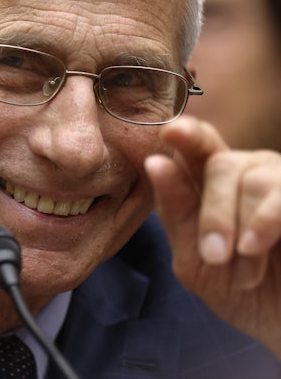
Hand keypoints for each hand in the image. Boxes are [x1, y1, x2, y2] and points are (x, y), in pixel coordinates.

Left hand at [145, 116, 280, 358]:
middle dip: (214, 214)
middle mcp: (249, 171)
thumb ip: (176, 214)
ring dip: (243, 227)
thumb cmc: (239, 291)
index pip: (198, 145)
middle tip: (214, 256)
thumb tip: (156, 162)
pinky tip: (255, 249)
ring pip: (254, 179)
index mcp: (212, 182)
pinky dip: (266, 223)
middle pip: (221, 164)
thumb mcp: (196, 261)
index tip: (172, 131)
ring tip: (244, 269)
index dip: (187, 134)